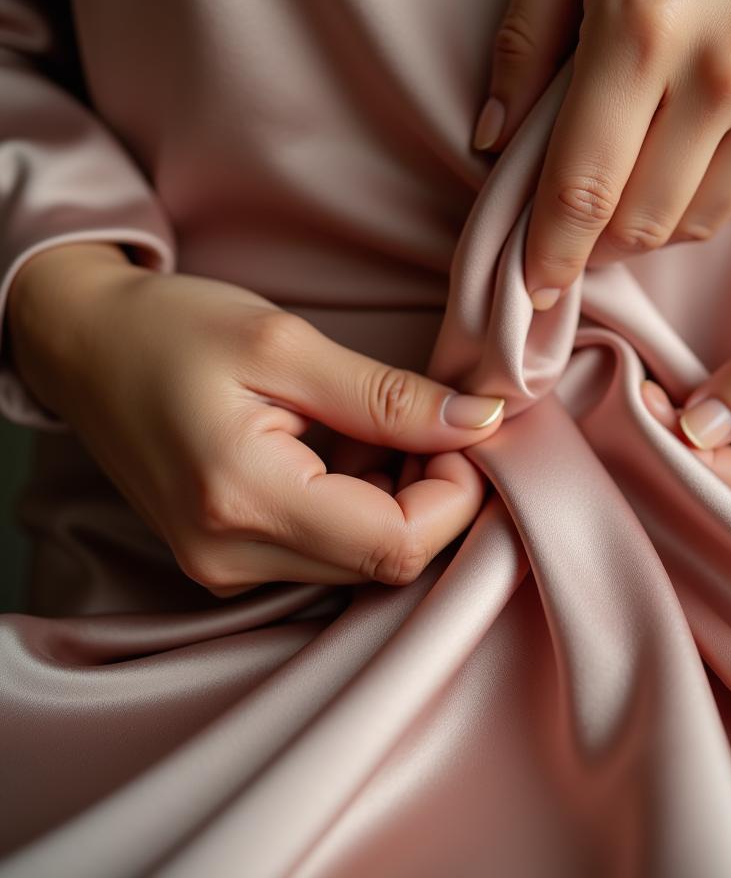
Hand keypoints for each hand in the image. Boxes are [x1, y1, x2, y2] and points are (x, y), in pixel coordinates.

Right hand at [7, 243, 505, 595]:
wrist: (83, 347)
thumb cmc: (170, 329)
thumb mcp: (284, 343)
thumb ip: (388, 395)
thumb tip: (481, 421)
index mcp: (243, 499)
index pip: (397, 545)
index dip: (455, 495)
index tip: (464, 430)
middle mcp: (231, 558)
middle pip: (386, 561)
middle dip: (432, 494)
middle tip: (424, 419)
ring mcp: (225, 569)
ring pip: (362, 561)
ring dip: (396, 497)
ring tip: (372, 425)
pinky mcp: (228, 561)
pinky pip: (326, 552)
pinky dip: (359, 504)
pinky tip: (342, 449)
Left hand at [473, 0, 730, 309]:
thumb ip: (524, 39)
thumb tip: (491, 139)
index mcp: (642, 26)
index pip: (583, 187)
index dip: (551, 252)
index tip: (531, 285)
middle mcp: (723, 75)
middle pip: (642, 222)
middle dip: (598, 241)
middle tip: (582, 220)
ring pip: (702, 221)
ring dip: (657, 220)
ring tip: (642, 175)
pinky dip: (720, 198)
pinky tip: (704, 154)